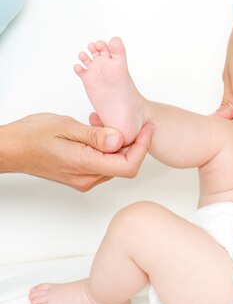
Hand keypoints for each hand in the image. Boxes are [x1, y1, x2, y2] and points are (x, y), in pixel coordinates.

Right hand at [0, 113, 153, 190]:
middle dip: (134, 144)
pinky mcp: (80, 177)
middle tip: (133, 123)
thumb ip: (95, 136)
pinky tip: (98, 133)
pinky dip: (108, 150)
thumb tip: (120, 140)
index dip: (143, 147)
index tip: (148, 129)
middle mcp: (87, 178)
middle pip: (125, 166)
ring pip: (115, 165)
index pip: (128, 165)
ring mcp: (84, 180)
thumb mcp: (65, 126)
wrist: (9, 149)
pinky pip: (103, 165)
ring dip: (120, 146)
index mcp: (85, 165)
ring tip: (107, 123)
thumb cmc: (30, 136)